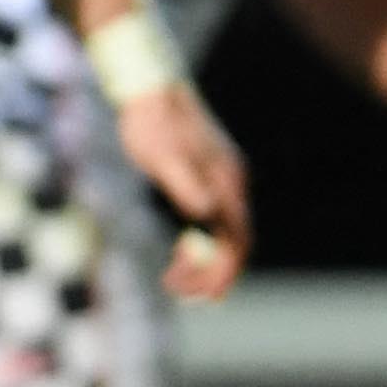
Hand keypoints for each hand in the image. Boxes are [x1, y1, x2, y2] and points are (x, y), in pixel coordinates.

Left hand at [115, 82, 249, 298]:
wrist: (150, 89)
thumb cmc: (152, 123)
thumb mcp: (163, 158)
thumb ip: (185, 185)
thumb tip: (203, 214)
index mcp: (225, 182)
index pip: (236, 241)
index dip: (222, 273)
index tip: (202, 297)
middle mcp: (231, 183)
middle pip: (234, 242)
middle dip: (212, 274)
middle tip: (182, 295)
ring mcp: (221, 180)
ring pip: (223, 234)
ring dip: (204, 261)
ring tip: (175, 280)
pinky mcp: (208, 177)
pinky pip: (213, 221)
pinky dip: (201, 243)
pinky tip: (182, 252)